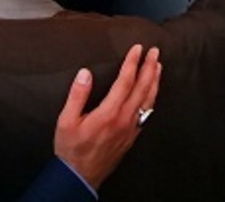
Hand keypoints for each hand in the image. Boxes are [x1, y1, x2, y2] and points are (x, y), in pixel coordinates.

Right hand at [54, 44, 160, 190]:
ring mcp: (130, 129)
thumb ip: (77, 95)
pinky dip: (152, 99)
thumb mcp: (66, 120)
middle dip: (149, 68)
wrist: (80, 176)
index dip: (132, 63)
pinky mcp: (132, 136)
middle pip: (142, 88)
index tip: (137, 49)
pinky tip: (152, 94)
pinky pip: (147, 113)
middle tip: (155, 52)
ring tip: (158, 68)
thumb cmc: (72, 149)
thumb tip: (85, 73)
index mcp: (109, 113)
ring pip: (148, 101)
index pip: (125, 81)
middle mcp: (124, 120)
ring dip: (154, 82)